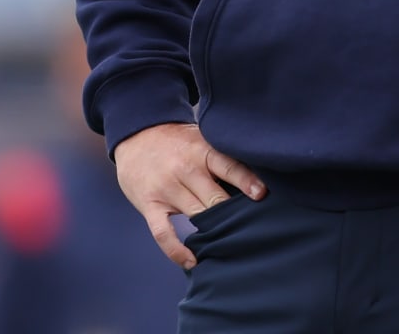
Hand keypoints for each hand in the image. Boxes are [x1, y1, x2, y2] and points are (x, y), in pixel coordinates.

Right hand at [113, 122, 265, 268]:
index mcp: (201, 150)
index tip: (261, 195)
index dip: (246, 181)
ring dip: (214, 229)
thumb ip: (220, 156)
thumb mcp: (200, 138)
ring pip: (196, 215)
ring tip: (232, 242)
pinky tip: (191, 261)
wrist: (136, 137)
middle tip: (252, 225)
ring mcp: (166, 188)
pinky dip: (176, 250)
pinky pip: (163, 233)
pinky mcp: (150, 205)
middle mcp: (184, 169)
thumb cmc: (177, 141)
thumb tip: (254, 177)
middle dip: (233, 212)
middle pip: (215, 198)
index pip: (228, 167)